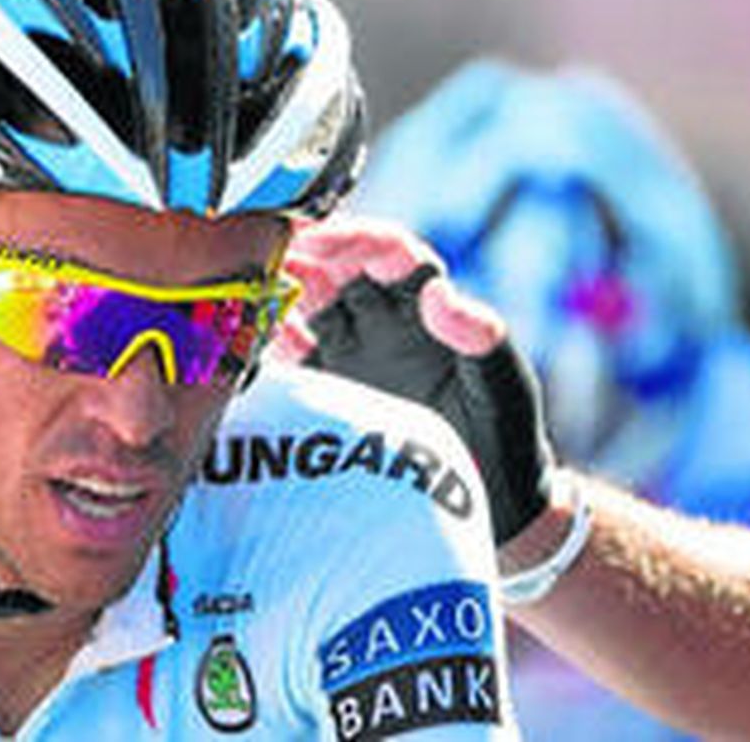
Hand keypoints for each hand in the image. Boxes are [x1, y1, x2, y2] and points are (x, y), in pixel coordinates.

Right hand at [276, 217, 553, 544]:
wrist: (489, 509)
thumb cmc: (505, 440)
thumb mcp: (502, 387)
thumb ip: (480, 337)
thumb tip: (439, 292)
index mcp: (428, 308)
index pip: (388, 252)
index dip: (352, 239)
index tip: (316, 239)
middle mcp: (385, 325)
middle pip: (336, 271)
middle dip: (302, 257)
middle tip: (259, 253)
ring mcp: (353, 359)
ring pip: (306, 310)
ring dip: (278, 295)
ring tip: (243, 292)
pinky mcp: (329, 395)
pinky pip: (291, 362)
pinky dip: (267, 347)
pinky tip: (244, 344)